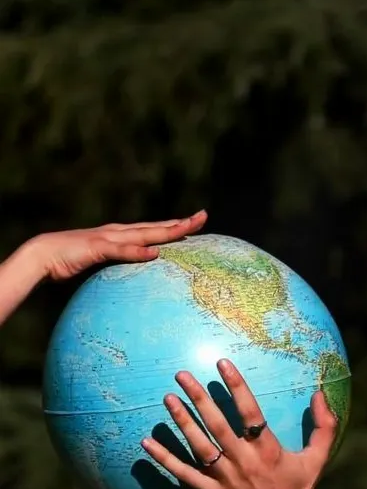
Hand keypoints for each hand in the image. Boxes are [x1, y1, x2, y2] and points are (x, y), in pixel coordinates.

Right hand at [26, 211, 206, 280]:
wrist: (42, 255)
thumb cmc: (68, 261)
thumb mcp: (99, 266)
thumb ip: (117, 265)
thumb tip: (133, 272)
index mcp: (120, 236)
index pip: (154, 231)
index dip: (175, 227)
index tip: (196, 224)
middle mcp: (118, 232)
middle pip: (156, 227)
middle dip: (180, 222)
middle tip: (204, 216)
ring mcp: (108, 238)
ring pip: (143, 234)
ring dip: (165, 231)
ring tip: (187, 228)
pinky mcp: (96, 247)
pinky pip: (120, 250)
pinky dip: (137, 251)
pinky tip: (153, 252)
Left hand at [141, 359, 336, 488]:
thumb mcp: (318, 459)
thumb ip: (325, 426)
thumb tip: (321, 394)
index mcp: (268, 450)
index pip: (250, 412)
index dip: (236, 386)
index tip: (222, 363)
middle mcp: (244, 462)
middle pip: (217, 424)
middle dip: (198, 397)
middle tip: (181, 374)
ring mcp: (225, 479)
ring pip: (199, 445)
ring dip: (182, 421)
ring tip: (167, 398)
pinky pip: (184, 474)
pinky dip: (165, 459)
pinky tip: (146, 442)